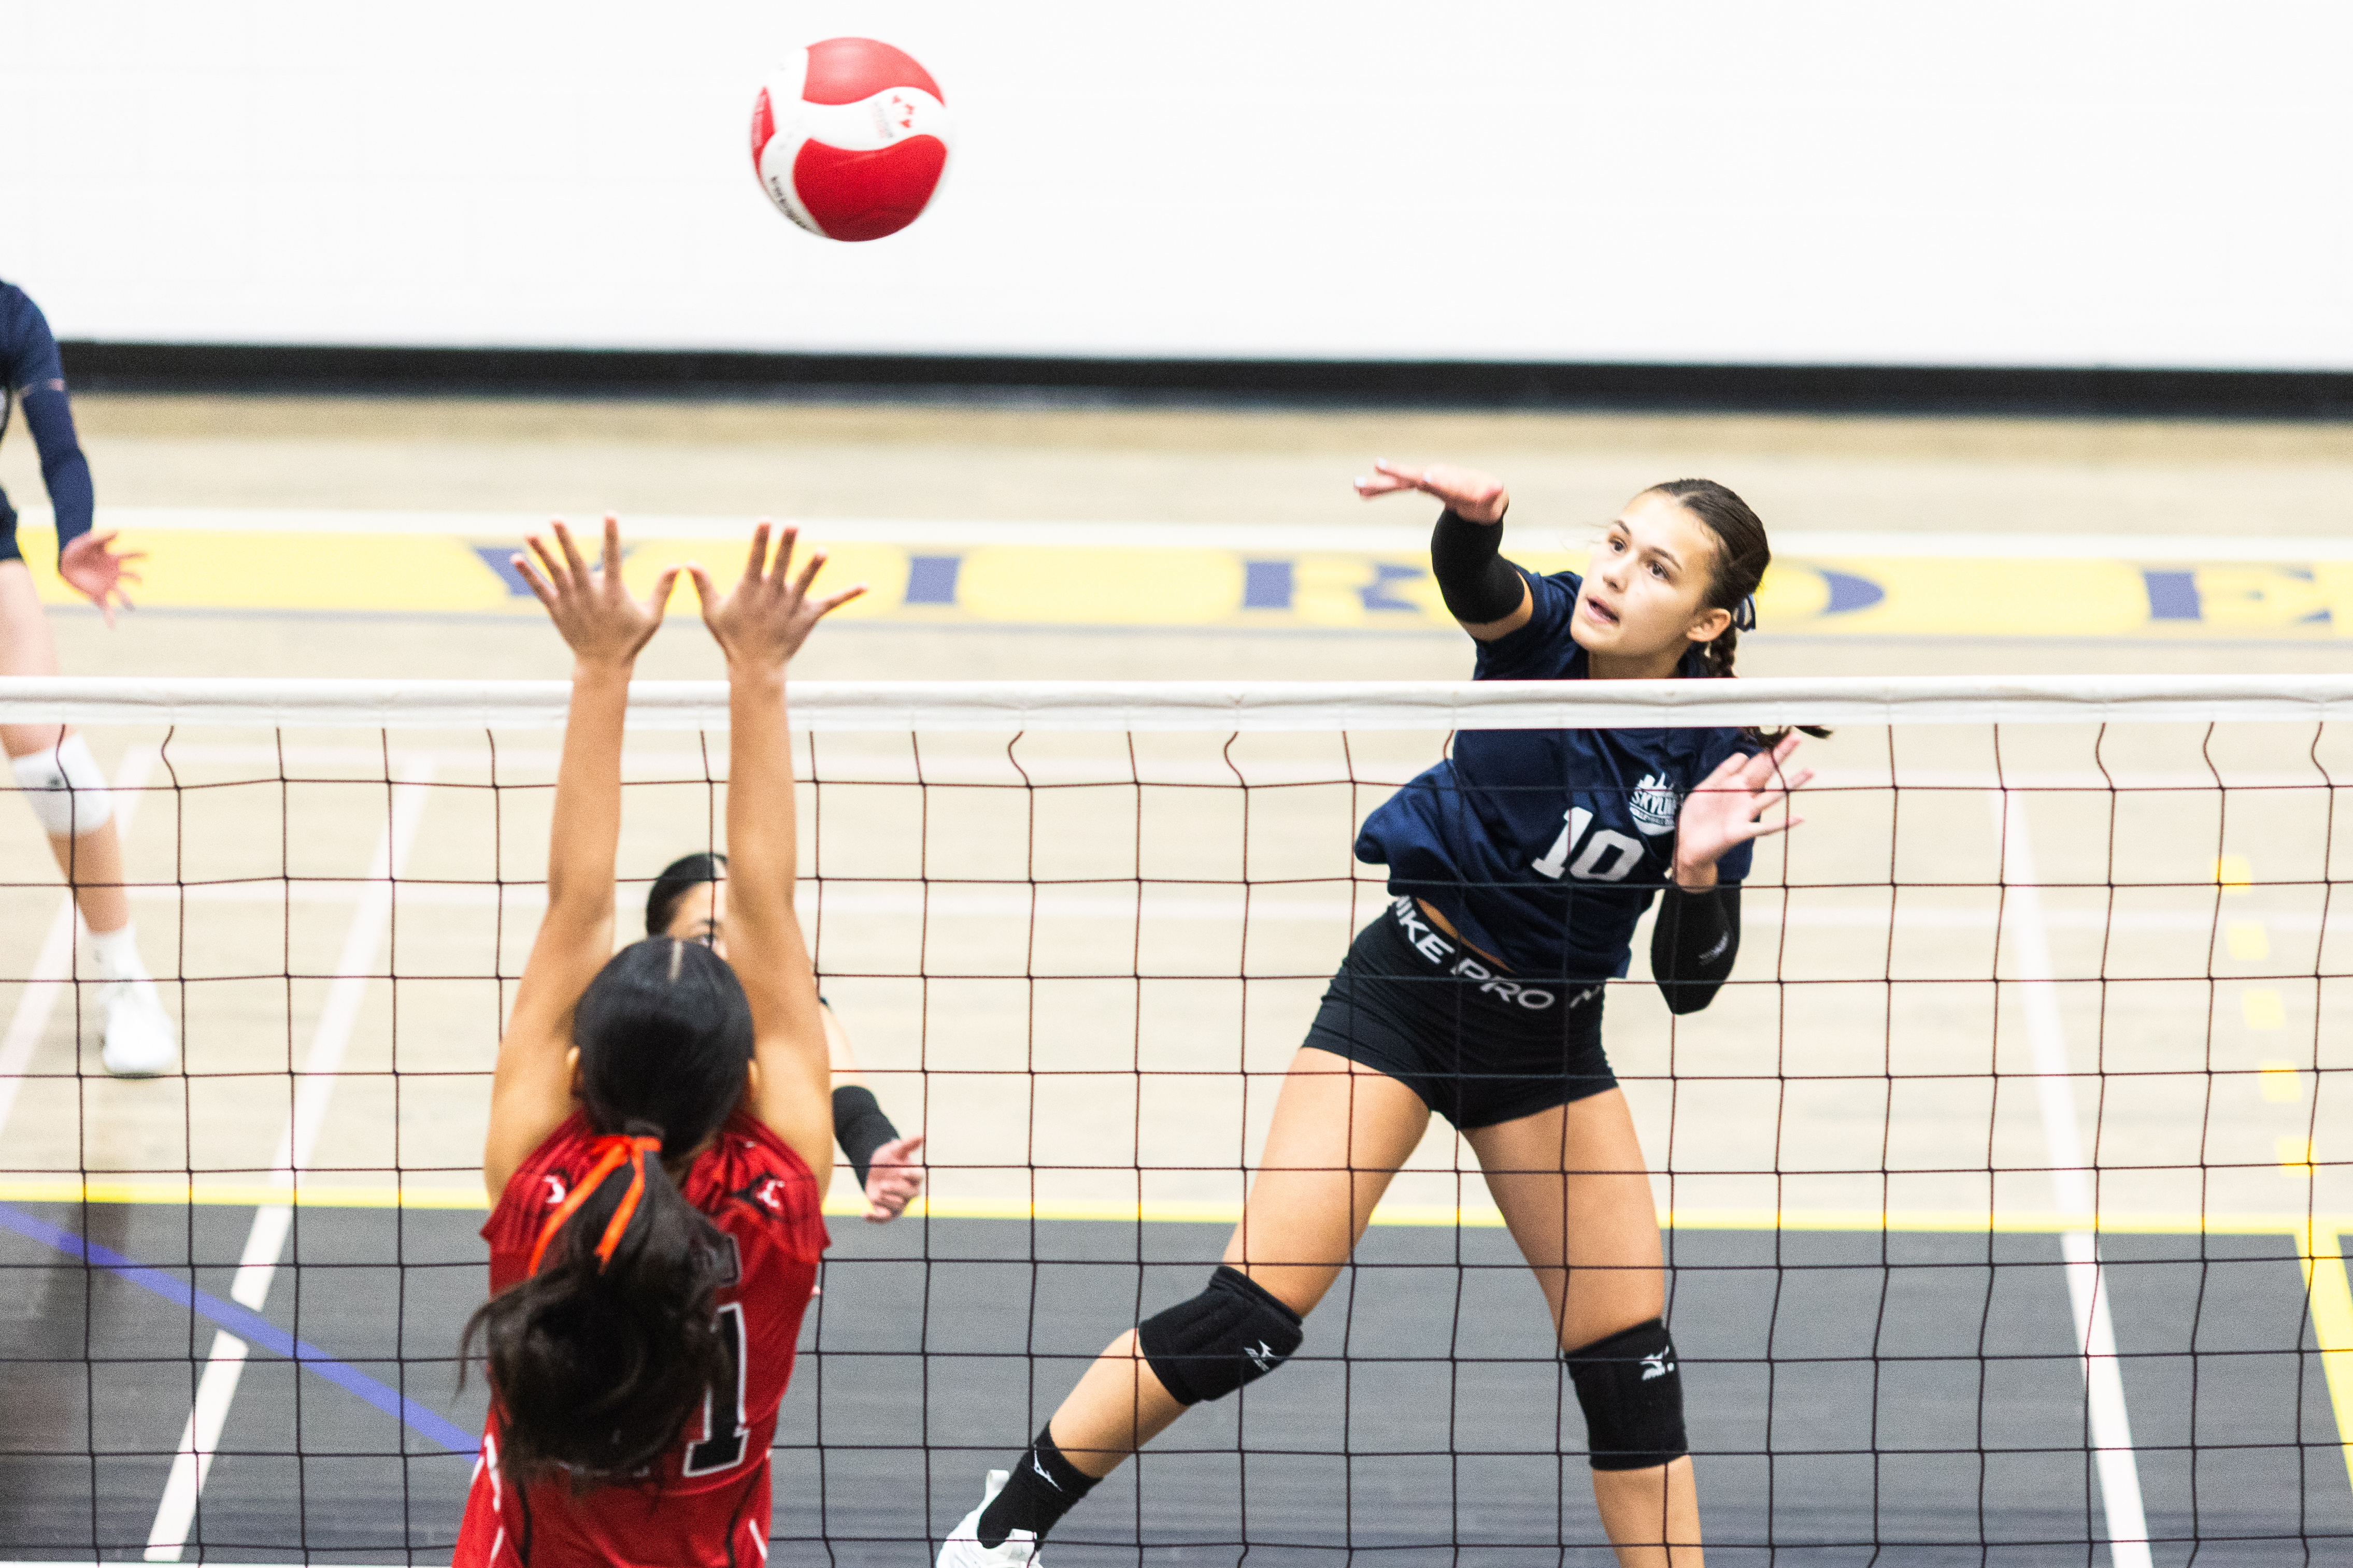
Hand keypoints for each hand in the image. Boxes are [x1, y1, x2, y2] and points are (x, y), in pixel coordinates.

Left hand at [59, 531, 144, 627]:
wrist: (64, 565)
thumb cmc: (76, 551)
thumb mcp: (85, 542)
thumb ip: (101, 538)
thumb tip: (120, 532)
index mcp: (114, 559)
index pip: (130, 555)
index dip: (139, 554)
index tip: (148, 553)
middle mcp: (115, 573)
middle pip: (131, 575)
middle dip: (136, 578)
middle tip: (140, 580)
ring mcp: (108, 585)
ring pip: (122, 593)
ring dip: (127, 599)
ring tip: (130, 605)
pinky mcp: (98, 596)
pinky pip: (107, 608)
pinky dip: (110, 617)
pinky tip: (113, 626)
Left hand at [511, 516, 677, 668]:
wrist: (603, 664)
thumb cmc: (630, 639)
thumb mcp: (653, 616)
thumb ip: (663, 589)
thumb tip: (679, 565)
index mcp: (613, 592)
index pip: (613, 557)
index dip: (612, 535)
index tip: (610, 514)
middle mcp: (589, 594)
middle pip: (574, 561)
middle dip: (565, 538)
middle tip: (556, 518)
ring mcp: (570, 602)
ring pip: (553, 572)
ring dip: (541, 551)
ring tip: (529, 531)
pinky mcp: (557, 610)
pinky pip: (539, 589)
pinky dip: (528, 574)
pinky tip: (516, 557)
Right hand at [688, 522, 864, 668]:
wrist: (755, 666)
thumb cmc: (731, 638)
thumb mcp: (712, 612)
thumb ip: (704, 586)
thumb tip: (688, 563)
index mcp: (750, 590)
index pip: (756, 559)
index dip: (760, 540)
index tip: (765, 521)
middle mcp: (772, 595)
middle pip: (781, 565)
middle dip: (786, 545)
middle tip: (793, 525)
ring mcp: (792, 606)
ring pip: (805, 583)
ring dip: (813, 567)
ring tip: (822, 552)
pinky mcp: (809, 617)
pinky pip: (832, 604)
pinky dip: (849, 595)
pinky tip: (866, 586)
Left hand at [860, 1132, 924, 1222]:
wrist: (874, 1171)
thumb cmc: (888, 1159)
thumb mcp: (894, 1150)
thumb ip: (907, 1145)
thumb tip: (921, 1135)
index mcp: (914, 1175)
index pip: (918, 1176)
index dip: (911, 1175)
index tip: (902, 1171)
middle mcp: (910, 1191)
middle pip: (910, 1194)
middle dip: (897, 1190)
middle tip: (883, 1186)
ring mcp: (900, 1202)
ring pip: (898, 1206)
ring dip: (886, 1201)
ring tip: (876, 1193)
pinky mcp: (887, 1211)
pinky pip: (883, 1219)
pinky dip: (874, 1218)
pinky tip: (864, 1213)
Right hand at [1353, 460, 1508, 523]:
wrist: (1481, 493)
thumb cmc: (1487, 500)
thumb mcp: (1493, 501)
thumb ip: (1492, 496)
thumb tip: (1497, 489)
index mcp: (1455, 482)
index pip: (1443, 482)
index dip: (1434, 482)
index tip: (1423, 478)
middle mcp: (1437, 476)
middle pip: (1414, 476)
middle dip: (1397, 473)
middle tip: (1377, 466)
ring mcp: (1426, 479)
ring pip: (1400, 481)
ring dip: (1380, 483)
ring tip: (1357, 484)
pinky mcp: (1419, 484)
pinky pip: (1397, 487)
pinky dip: (1380, 490)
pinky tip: (1362, 493)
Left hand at [1672, 734, 1813, 886]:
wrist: (1688, 844)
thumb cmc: (1697, 817)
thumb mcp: (1705, 788)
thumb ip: (1723, 772)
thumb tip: (1742, 754)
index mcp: (1735, 785)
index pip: (1754, 763)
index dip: (1766, 750)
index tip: (1780, 735)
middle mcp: (1744, 797)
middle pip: (1766, 773)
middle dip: (1780, 755)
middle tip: (1796, 737)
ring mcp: (1745, 814)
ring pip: (1773, 796)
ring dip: (1791, 784)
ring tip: (1810, 771)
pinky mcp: (1742, 831)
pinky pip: (1765, 827)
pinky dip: (1783, 823)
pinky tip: (1800, 817)